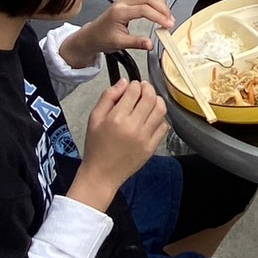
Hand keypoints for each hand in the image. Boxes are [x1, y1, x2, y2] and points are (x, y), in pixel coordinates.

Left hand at [59, 0, 173, 68]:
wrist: (92, 35)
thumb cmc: (102, 38)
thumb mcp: (119, 44)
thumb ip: (136, 43)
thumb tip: (151, 44)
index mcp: (119, 12)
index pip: (144, 9)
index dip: (159, 16)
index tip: (168, 24)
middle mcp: (123, 2)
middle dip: (162, 7)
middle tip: (170, 20)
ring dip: (160, 2)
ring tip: (167, 16)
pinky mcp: (129, 0)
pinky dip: (156, 1)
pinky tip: (160, 10)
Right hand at [77, 79, 169, 197]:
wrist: (101, 174)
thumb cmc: (96, 147)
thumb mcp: (94, 118)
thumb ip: (108, 97)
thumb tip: (123, 83)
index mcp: (117, 118)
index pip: (134, 90)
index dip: (134, 84)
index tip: (132, 86)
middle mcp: (133, 127)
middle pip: (150, 97)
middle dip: (147, 88)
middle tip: (143, 88)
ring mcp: (145, 138)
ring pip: (161, 110)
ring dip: (156, 101)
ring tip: (149, 101)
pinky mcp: (151, 147)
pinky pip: (164, 127)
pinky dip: (160, 119)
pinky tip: (151, 118)